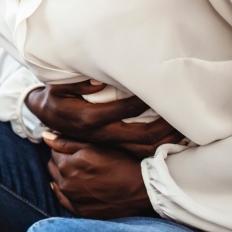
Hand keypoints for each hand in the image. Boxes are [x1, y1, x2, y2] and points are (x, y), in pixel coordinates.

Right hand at [26, 80, 182, 157]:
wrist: (44, 117)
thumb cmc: (55, 97)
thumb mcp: (58, 87)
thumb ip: (78, 83)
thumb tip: (99, 80)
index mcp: (91, 119)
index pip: (127, 109)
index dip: (146, 100)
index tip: (162, 89)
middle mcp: (103, 134)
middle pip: (142, 135)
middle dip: (166, 126)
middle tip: (185, 115)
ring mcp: (108, 143)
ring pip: (143, 147)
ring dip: (165, 140)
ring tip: (186, 130)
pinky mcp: (111, 147)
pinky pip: (139, 151)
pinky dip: (157, 147)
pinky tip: (171, 139)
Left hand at [44, 133, 152, 218]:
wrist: (141, 189)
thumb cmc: (120, 162)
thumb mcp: (95, 145)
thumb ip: (66, 141)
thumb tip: (45, 136)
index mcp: (68, 163)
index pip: (53, 150)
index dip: (62, 146)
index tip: (73, 146)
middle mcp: (66, 183)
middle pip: (52, 166)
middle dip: (60, 160)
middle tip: (77, 157)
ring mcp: (72, 199)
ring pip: (56, 181)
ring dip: (62, 175)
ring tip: (80, 171)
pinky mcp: (80, 211)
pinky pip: (62, 199)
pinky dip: (65, 191)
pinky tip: (74, 185)